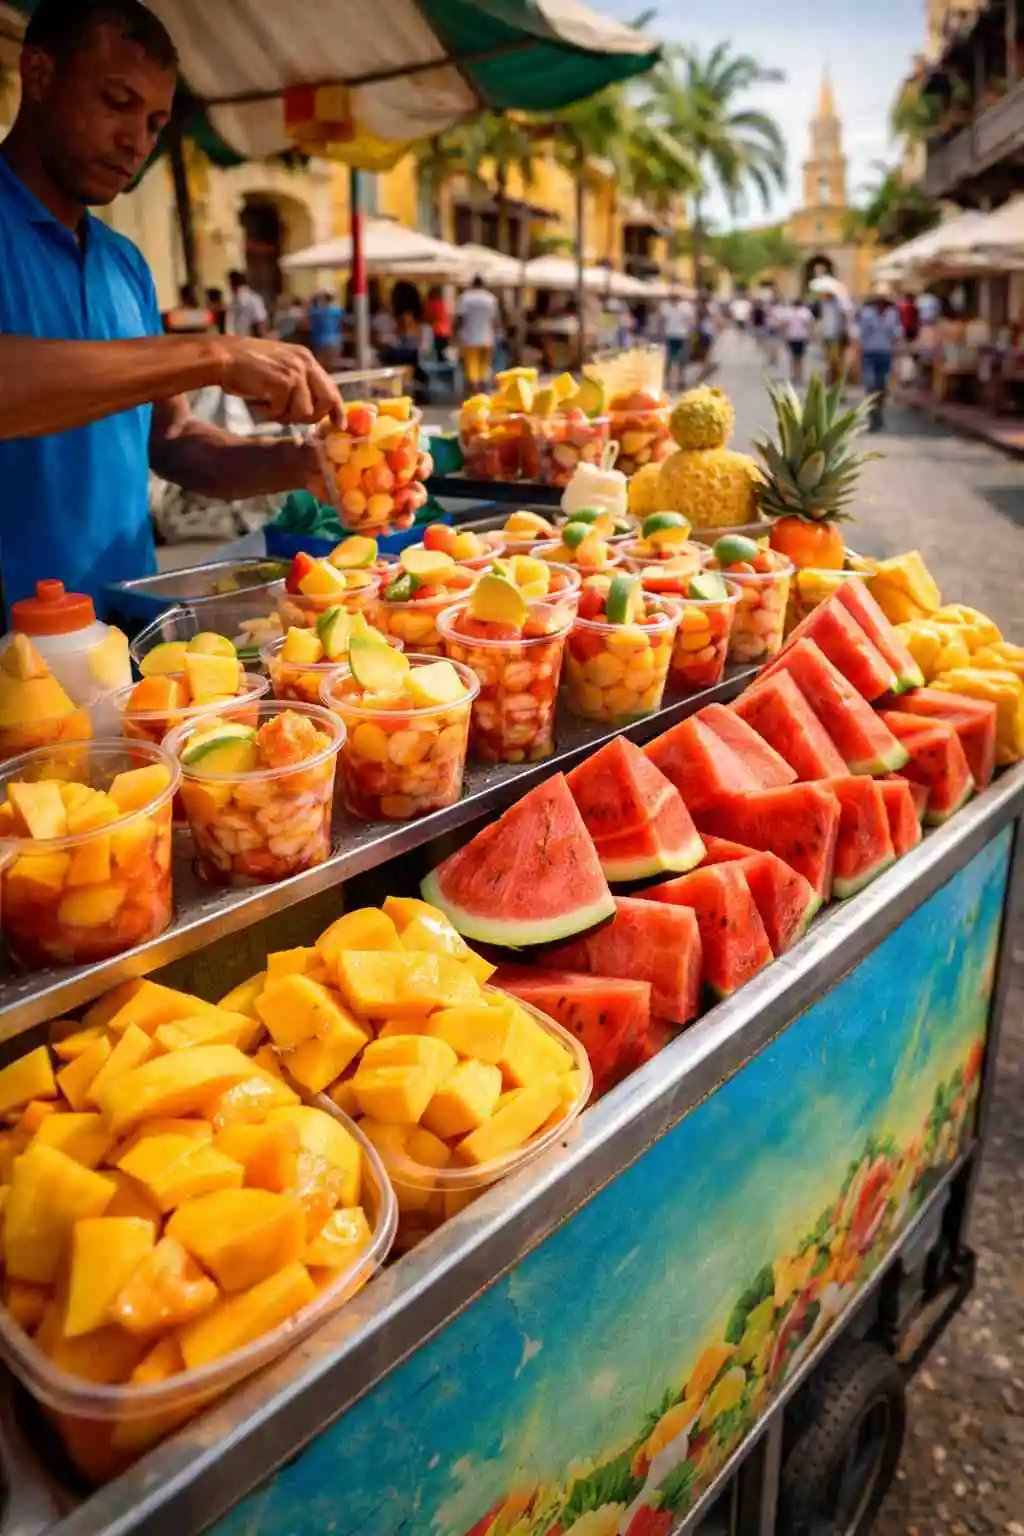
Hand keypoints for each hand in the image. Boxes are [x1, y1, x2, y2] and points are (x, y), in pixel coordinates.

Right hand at [217, 338, 342, 425]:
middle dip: (311, 417)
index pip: (331, 387)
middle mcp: (304, 363)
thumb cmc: (246, 368)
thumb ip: (298, 384)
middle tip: (289, 417)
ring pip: (304, 413)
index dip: (337, 409)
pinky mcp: (283, 383)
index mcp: (305, 358)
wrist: (223, 357)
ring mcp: (295, 372)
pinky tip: (258, 401)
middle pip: (326, 402)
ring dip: (285, 415)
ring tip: (267, 404)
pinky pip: (282, 412)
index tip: (340, 425)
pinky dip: (269, 413)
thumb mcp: (279, 369)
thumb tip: (313, 411)